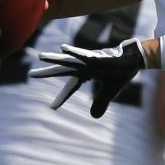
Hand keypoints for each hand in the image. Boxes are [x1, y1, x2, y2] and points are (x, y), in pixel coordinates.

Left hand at [31, 40, 145, 117]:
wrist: (134, 61)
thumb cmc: (121, 72)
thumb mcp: (109, 92)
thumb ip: (100, 103)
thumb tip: (93, 116)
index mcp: (86, 74)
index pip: (71, 87)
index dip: (62, 97)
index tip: (52, 108)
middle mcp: (84, 66)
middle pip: (62, 70)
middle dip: (47, 72)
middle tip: (31, 74)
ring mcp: (89, 60)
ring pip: (68, 60)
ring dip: (54, 58)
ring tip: (40, 56)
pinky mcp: (96, 56)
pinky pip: (83, 54)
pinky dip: (73, 51)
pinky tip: (62, 48)